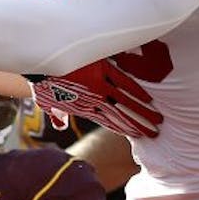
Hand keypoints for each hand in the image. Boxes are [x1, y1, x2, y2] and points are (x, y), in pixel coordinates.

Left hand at [27, 59, 161, 138]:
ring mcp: (99, 84)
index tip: (139, 135)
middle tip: (156, 132)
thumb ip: (57, 116)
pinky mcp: (101, 68)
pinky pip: (123, 81)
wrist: (39, 64)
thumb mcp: (48, 103)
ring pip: (126, 101)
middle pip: (121, 115)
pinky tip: (149, 98)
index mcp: (84, 108)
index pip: (109, 122)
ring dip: (143, 111)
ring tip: (158, 119)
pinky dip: (136, 90)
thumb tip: (60, 126)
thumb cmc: (43, 83)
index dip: (124, 129)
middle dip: (139, 124)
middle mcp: (94, 99)